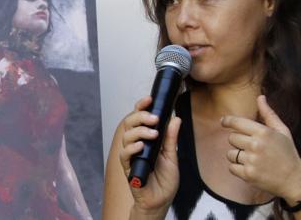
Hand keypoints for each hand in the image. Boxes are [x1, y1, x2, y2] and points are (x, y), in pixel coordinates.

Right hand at [119, 96, 181, 215]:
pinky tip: (141, 146)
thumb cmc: (165, 180)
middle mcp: (137, 144)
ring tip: (152, 134)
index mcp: (147, 138)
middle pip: (130, 122)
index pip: (140, 117)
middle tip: (154, 118)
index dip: (142, 106)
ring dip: (139, 131)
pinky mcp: (128, 167)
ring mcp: (132, 155)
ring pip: (126, 135)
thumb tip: (175, 118)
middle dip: (141, 116)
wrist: (161, 200)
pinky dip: (132, 148)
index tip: (149, 99)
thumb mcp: (172, 155)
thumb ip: (171, 137)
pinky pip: (124, 154)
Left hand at [220, 95, 300, 202]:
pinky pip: (231, 167)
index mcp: (263, 132)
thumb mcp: (282, 130)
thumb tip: (260, 97)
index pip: (236, 123)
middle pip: (231, 138)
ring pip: (230, 153)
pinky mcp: (248, 174)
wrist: (294, 179)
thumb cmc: (287, 152)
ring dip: (237, 155)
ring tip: (251, 158)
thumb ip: (268, 114)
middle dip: (238, 141)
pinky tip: (249, 167)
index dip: (227, 121)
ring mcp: (251, 160)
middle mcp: (256, 145)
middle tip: (250, 146)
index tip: (223, 121)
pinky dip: (237, 168)